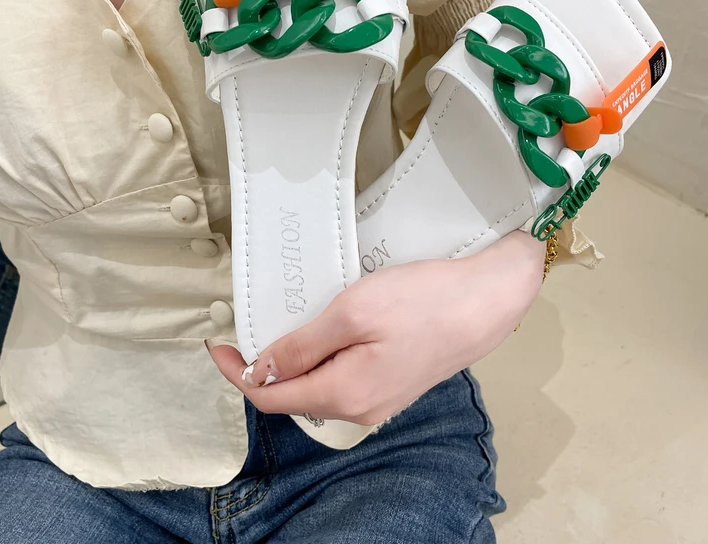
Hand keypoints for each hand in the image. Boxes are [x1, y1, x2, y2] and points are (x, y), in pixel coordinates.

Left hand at [207, 231, 544, 425]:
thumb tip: (261, 373)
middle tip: (255, 322)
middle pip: (295, 395)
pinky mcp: (395, 383)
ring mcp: (381, 399)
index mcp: (344, 395)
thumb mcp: (352, 313)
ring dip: (297, 359)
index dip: (238, 374)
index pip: (271, 397)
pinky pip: (344, 376)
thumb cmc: (423, 300)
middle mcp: (360, 409)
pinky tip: (329, 329)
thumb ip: (301, 347)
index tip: (218, 345)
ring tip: (290, 320)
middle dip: (267, 365)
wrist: (489, 298)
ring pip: (320, 385)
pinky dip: (325, 356)